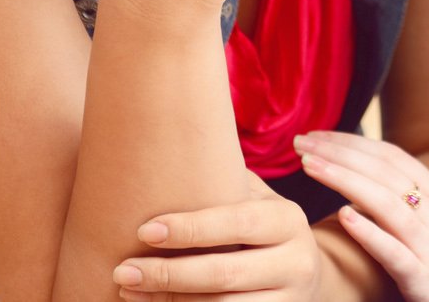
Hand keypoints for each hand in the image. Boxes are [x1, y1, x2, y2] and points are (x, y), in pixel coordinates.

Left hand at [112, 172, 322, 300]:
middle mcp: (296, 261)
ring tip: (127, 291)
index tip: (144, 231)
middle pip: (225, 272)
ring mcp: (288, 299)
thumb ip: (224, 181)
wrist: (306, 274)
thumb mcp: (256, 200)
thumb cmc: (260, 228)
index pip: (237, 223)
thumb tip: (163, 141)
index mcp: (288, 220)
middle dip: (168, 274)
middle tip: (122, 271)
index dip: (190, 229)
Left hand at [295, 132, 428, 301]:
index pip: (392, 156)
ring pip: (386, 203)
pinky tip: (343, 217)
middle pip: (384, 171)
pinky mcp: (426, 279)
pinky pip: (395, 252)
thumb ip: (417, 202)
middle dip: (340, 152)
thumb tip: (373, 180)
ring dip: (345, 180)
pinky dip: (369, 232)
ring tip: (310, 166)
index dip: (353, 142)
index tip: (318, 134)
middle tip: (301, 141)